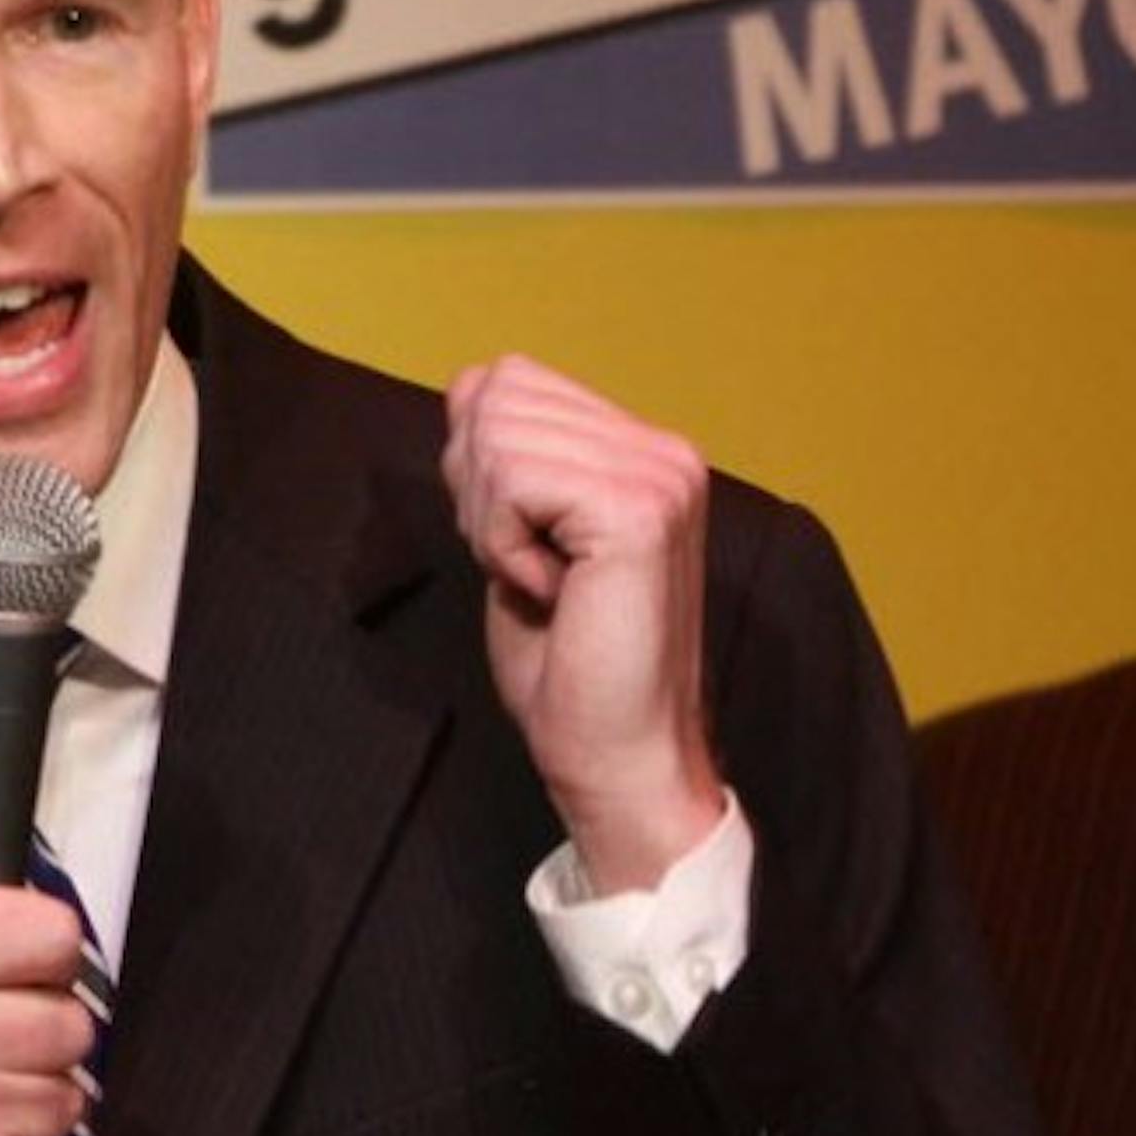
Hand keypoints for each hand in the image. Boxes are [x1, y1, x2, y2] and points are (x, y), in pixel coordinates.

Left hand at [441, 354, 725, 893]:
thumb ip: (502, 459)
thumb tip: (471, 383)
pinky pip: (512, 482)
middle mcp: (664, 451)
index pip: (509, 379)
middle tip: (531, 566)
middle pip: (497, 393)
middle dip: (478, 489)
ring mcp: (660, 474)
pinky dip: (504, 545)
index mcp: (642, 451)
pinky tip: (554, 592)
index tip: (516, 542)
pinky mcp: (639, 509)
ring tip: (547, 582)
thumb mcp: (515, 535)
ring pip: (497, 436)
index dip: (474, 461)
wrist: (616, 756)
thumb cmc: (566, 665)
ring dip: (492, 523)